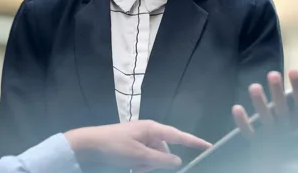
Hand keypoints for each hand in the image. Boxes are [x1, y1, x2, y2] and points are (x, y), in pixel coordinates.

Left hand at [64, 120, 210, 172]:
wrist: (87, 146)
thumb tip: (177, 161)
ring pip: (154, 158)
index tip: (210, 147)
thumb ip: (160, 159)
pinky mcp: (131, 148)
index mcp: (152, 129)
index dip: (194, 142)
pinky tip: (131, 169)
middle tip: (140, 168)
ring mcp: (139, 140)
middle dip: (157, 163)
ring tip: (133, 169)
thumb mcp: (138, 155)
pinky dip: (140, 166)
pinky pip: (144, 160)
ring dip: (147, 167)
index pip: (179, 136)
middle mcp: (148, 132)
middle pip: (164, 151)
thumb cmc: (114, 147)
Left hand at [232, 69, 297, 139]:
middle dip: (278, 92)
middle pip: (282, 110)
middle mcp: (286, 128)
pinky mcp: (256, 141)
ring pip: (265, 119)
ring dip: (260, 103)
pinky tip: (236, 107)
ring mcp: (271, 135)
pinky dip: (242, 121)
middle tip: (273, 74)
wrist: (280, 157)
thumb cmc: (291, 127)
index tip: (293, 70)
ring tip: (254, 86)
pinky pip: (248, 132)